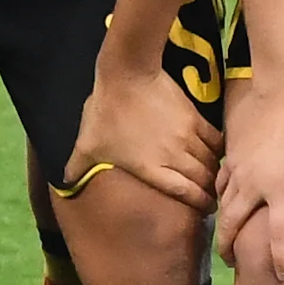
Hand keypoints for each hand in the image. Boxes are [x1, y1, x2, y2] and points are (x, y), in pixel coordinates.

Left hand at [66, 61, 220, 209]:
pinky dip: (218, 150)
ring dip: (214, 172)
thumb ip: (79, 168)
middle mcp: (175, 156)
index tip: (205, 209)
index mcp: (151, 167)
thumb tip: (66, 185)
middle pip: (203, 180)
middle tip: (211, 199)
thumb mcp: (87, 144)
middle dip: (209, 192)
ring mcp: (188, 137)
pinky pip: (215, 140)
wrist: (127, 75)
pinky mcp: (195, 118)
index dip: (199, 203)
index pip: (186, 193)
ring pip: (211, 161)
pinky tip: (216, 154)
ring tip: (214, 179)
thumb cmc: (106, 112)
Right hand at [212, 88, 283, 284]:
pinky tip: (226, 206)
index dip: (281, 260)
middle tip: (233, 263)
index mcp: (282, 192)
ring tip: (226, 242)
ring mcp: (238, 173)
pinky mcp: (230, 161)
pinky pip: (221, 187)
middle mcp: (254, 187)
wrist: (281, 97)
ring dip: (223, 228)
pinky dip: (222, 201)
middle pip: (233, 227)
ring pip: (223, 208)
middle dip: (229, 249)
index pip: (279, 236)